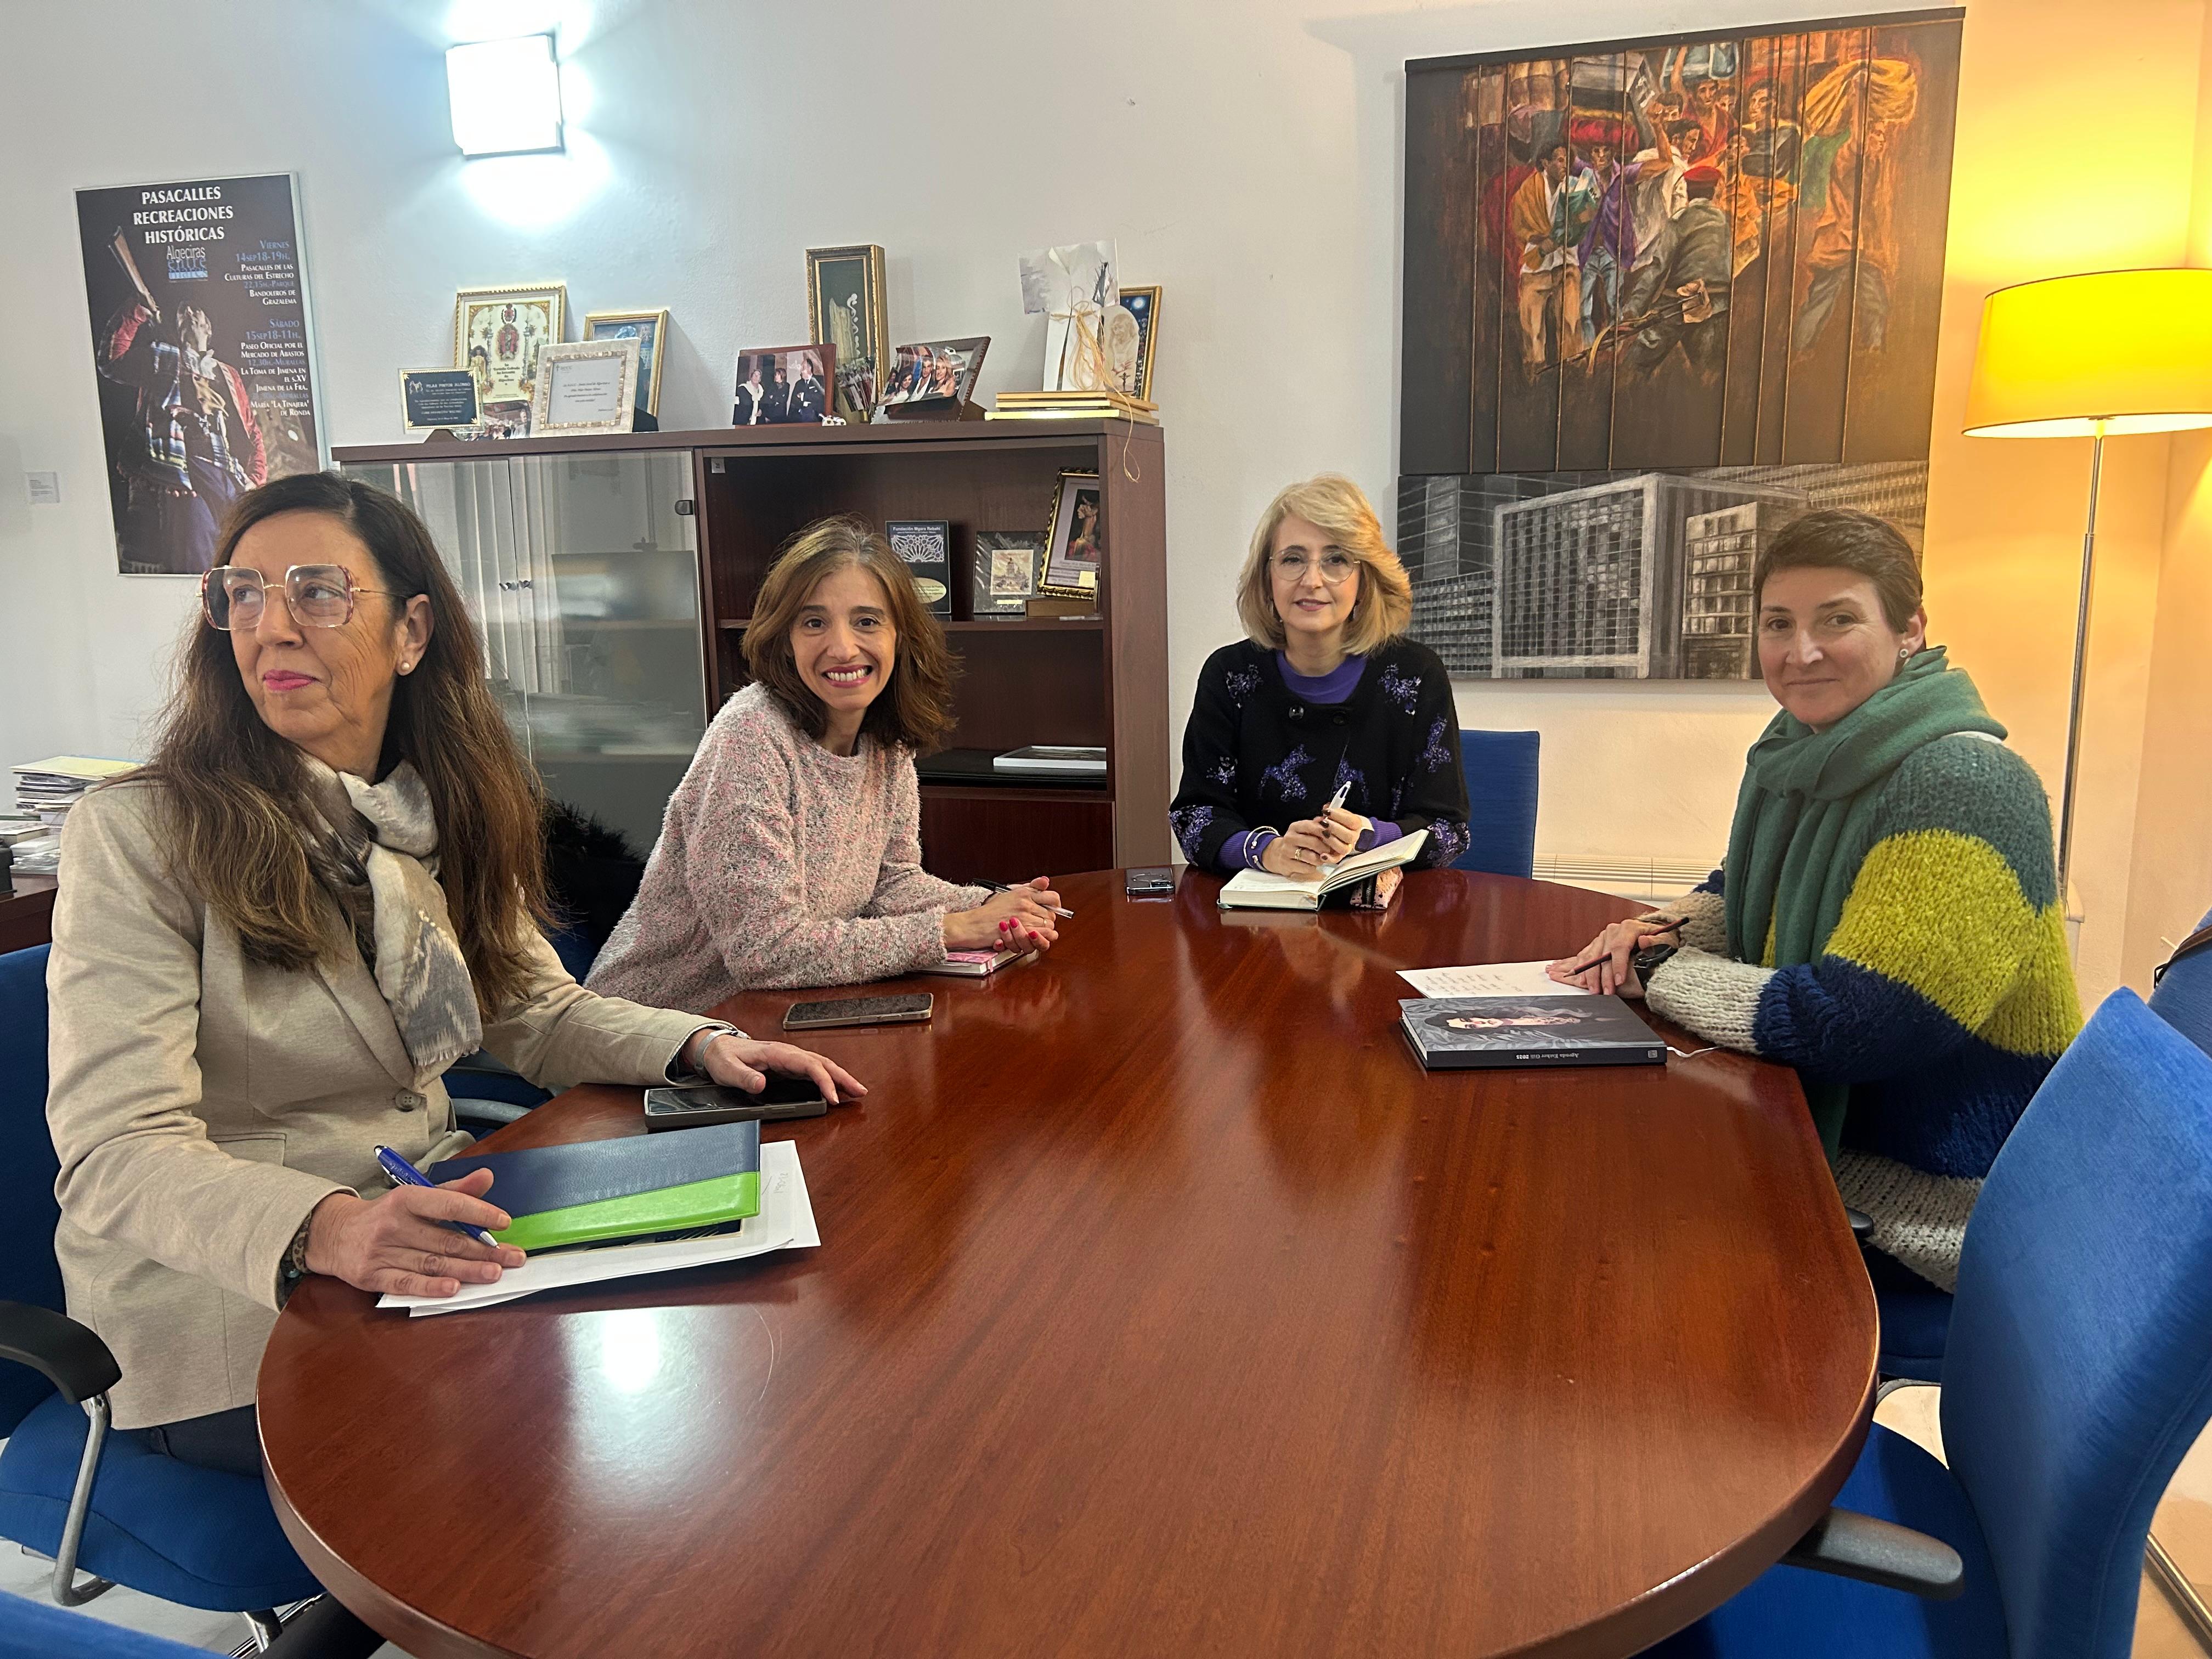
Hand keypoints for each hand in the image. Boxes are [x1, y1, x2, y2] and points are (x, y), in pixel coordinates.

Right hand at [303, 1172, 524, 1298]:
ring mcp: (381, 1252)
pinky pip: (406, 1284)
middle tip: (513, 1257)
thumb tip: (487, 1177)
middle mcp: (392, 1224)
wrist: (334, 1233)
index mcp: (406, 1199)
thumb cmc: (386, 1215)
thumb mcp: (415, 1195)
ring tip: (494, 1273)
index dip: (479, 1212)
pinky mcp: (372, 1276)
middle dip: (483, 1250)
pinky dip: (431, 1288)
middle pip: (446, 1239)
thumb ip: (453, 1191)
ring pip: (432, 1263)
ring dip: (467, 1270)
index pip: (448, 1205)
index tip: (504, 1222)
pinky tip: (454, 1289)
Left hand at [694, 1034, 867, 1104]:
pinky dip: (828, 1078)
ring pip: (820, 1065)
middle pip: (822, 1063)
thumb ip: (743, 1077)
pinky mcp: (787, 1065)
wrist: (716, 1047)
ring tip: (856, 1090)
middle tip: (860, 1091)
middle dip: (843, 1077)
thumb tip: (761, 1084)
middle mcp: (787, 1054)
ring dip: (840, 1077)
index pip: (808, 1065)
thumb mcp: (727, 1069)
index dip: (824, 1081)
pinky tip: (835, 1087)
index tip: (833, 1097)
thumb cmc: (723, 1057)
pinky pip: (813, 1070)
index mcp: (777, 1053)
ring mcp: (789, 1059)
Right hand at [944, 879, 1060, 953]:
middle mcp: (1025, 902)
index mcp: (1024, 892)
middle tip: (1038, 925)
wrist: (973, 924)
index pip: (1053, 897)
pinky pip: (1039, 935)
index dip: (1055, 906)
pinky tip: (1031, 937)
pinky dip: (1039, 938)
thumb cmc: (988, 911)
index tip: (1051, 910)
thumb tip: (1045, 880)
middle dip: (1048, 921)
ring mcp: (1023, 916)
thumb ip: (1029, 888)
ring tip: (1033, 932)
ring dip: (1043, 932)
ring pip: (1047, 926)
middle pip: (1052, 914)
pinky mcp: (1019, 929)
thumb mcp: (1009, 894)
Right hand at [1266, 815, 1355, 874]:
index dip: (1325, 831)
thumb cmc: (1297, 842)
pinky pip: (1307, 868)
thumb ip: (1317, 826)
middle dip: (1326, 848)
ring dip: (1320, 859)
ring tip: (1321, 858)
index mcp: (1295, 827)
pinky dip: (1313, 867)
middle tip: (1330, 850)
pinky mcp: (1287, 865)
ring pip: (1311, 857)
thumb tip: (1329, 822)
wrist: (1277, 854)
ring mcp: (1287, 852)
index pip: (1312, 826)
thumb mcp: (1304, 831)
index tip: (1333, 836)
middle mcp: (1290, 838)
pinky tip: (1312, 864)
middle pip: (1314, 842)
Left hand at [1318, 805, 1369, 858]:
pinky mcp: (1339, 856)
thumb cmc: (1340, 821)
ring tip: (1321, 834)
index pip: (1351, 821)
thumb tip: (1326, 807)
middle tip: (1323, 823)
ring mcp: (1347, 847)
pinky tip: (1322, 854)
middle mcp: (1354, 837)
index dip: (1338, 816)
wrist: (1345, 831)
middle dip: (1334, 828)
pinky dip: (1329, 858)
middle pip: (1348, 836)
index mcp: (1356, 825)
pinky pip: (1336, 859)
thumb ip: (1333, 810)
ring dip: (1331, 841)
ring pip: (1343, 848)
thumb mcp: (1338, 813)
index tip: (1326, 811)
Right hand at [1547, 913, 1682, 996]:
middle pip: (1602, 954)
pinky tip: (1579, 979)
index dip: (1618, 965)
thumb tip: (1645, 941)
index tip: (1619, 981)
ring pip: (1590, 955)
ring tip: (1590, 988)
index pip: (1620, 947)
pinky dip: (1580, 968)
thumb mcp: (1665, 939)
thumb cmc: (1660, 939)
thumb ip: (1657, 941)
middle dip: (1602, 975)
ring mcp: (1603, 937)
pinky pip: (1585, 956)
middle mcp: (1613, 931)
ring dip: (1589, 974)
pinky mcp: (1597, 944)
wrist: (1654, 935)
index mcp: (1629, 927)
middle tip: (1604, 991)